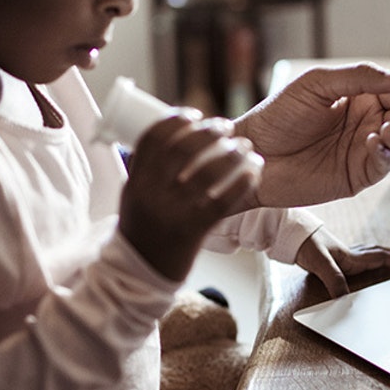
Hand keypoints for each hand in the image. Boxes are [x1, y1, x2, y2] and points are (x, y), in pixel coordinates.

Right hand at [119, 115, 262, 281]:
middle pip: (183, 148)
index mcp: (136, 180)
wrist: (139, 276)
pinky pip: (223, 200)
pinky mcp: (193, 230)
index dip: (176, 119)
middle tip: (225, 127)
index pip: (154, 137)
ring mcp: (172, 212)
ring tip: (245, 147)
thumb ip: (150, 171)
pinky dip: (242, 182)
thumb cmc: (143, 232)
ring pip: (206, 172)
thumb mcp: (135, 197)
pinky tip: (255, 172)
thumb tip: (172, 139)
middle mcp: (151, 193)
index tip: (195, 113)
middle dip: (207, 131)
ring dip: (231, 154)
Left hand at [234, 63, 389, 207]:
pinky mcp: (356, 175)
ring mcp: (362, 150)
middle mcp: (365, 123)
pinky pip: (384, 165)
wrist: (254, 154)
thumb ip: (359, 77)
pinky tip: (373, 143)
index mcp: (358, 97)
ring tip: (387, 130)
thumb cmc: (278, 116)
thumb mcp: (317, 85)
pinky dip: (387, 155)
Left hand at [294, 228, 389, 297]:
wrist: (291, 235)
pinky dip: (372, 256)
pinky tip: (368, 259)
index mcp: (352, 256)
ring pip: (372, 252)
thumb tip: (344, 300)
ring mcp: (345, 253)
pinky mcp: (337, 255)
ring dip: (387, 255)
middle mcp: (351, 254)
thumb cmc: (305, 245)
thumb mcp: (320, 263)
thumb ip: (333, 280)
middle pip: (381, 253)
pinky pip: (362, 254)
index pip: (380, 257)